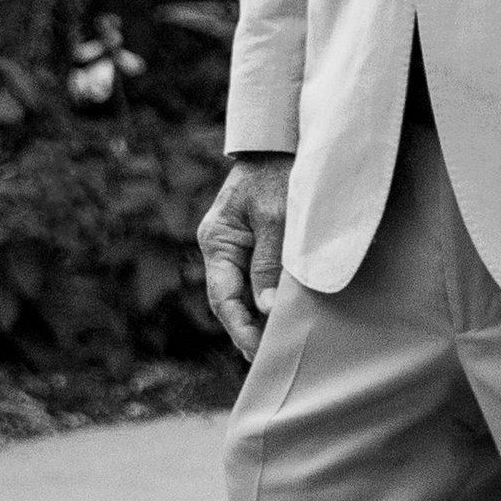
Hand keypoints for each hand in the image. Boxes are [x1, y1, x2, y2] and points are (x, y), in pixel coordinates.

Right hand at [199, 153, 290, 361]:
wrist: (283, 138)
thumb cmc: (279, 173)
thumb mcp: (277, 218)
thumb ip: (269, 263)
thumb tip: (264, 309)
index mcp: (217, 240)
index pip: (224, 298)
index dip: (241, 329)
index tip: (259, 353)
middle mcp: (220, 246)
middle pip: (231, 300)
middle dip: (248, 331)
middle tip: (270, 361)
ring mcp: (235, 244)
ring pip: (244, 292)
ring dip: (259, 317)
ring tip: (278, 347)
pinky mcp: (253, 240)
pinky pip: (256, 277)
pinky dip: (267, 298)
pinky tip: (282, 317)